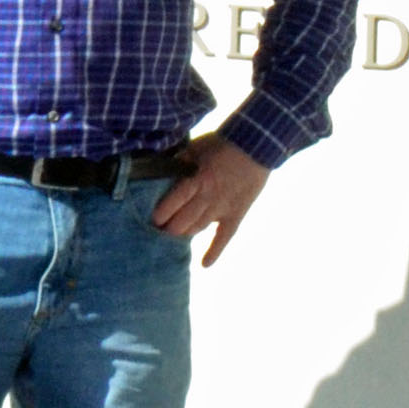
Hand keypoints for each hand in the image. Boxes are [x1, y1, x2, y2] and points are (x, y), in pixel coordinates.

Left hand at [151, 137, 268, 267]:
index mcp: (195, 181)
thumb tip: (160, 172)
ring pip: (197, 229)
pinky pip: (224, 237)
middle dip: (167, 229)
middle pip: (181, 223)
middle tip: (159, 230)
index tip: (151, 218)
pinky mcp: (236, 214)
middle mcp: (206, 198)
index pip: (170, 205)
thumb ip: (178, 162)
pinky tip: (204, 264)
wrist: (257, 145)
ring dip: (183, 234)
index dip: (159, 215)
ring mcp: (222, 209)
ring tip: (174, 236)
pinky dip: (215, 251)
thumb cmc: (223, 143)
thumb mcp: (196, 147)